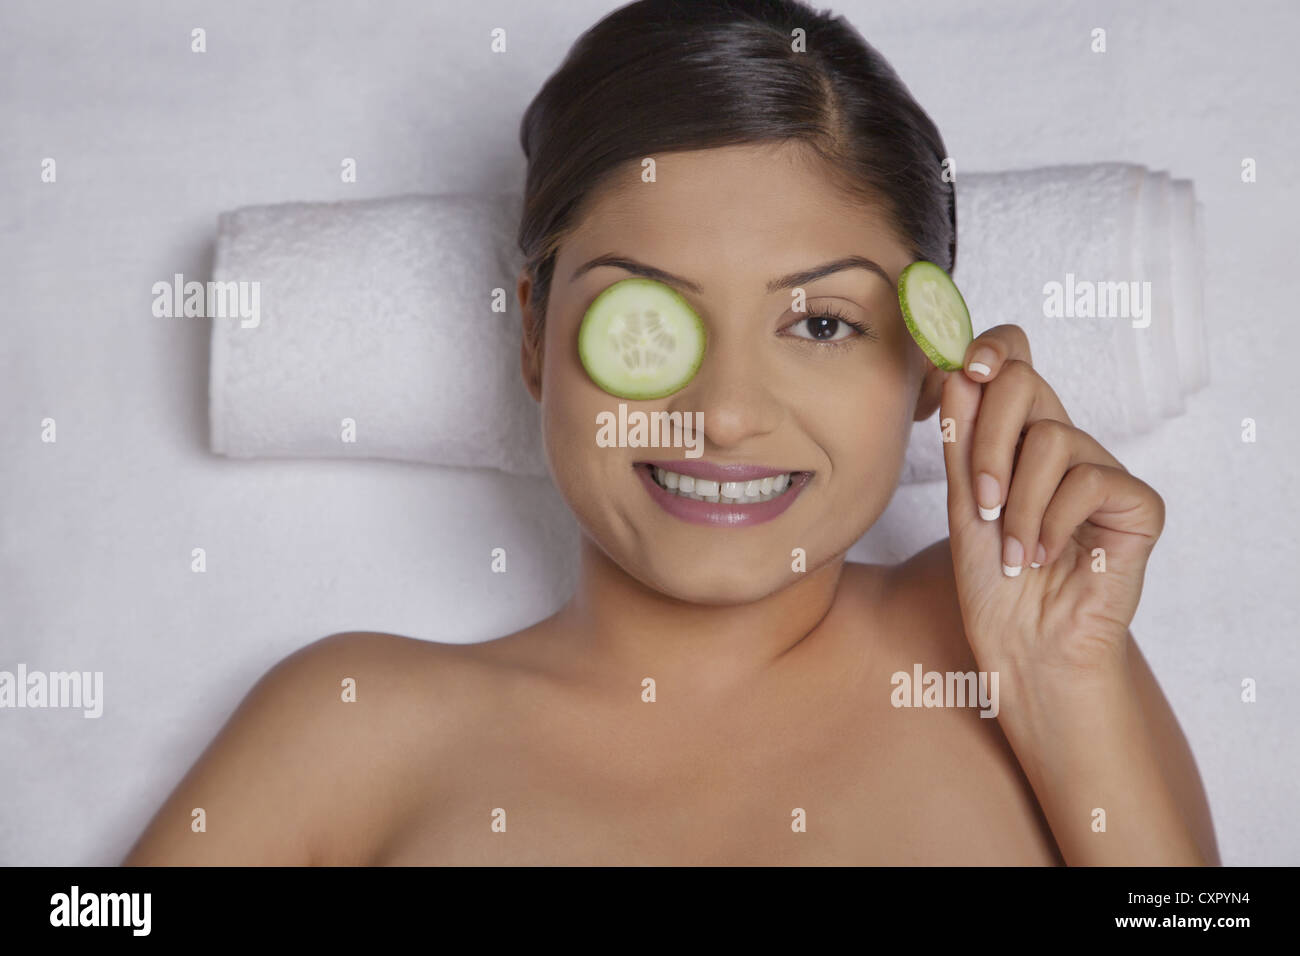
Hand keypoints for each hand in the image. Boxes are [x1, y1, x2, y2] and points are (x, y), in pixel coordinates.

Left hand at [938, 325, 1166, 681]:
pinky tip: (1042, 556)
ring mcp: (1103, 472)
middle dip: (988, 441)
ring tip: (1012, 550)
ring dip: (1018, 502)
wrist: (1024, 649)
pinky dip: (1052, 522)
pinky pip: (1089, 480)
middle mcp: (1064, 445)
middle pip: (1026, 383)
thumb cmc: (993, 585)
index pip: (1015, 360)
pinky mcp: (1137, 505)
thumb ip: (962, 440)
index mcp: (1019, 437)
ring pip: (1054, 438)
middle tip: (980, 503)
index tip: (965, 368)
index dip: (993, 347)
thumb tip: (958, 370)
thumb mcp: (963, 503)